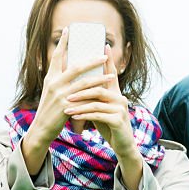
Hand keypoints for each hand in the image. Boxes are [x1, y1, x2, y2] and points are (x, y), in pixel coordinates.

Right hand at [21, 28, 113, 173]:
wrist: (42, 129)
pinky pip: (86, 96)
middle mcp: (54, 83)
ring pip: (85, 82)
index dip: (62, 42)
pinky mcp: (66, 105)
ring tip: (112, 74)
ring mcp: (60, 94)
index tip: (68, 30)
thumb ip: (62, 81)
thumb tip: (76, 70)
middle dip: (92, 60)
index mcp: (50, 77)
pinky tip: (107, 91)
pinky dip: (97, 92)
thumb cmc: (50, 109)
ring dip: (100, 77)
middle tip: (105, 56)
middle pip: (76, 66)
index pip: (57, 56)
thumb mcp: (52, 92)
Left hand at [64, 45, 142, 189]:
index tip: (103, 45)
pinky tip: (73, 117)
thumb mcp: (99, 109)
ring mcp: (120, 108)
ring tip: (65, 107)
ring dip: (78, 104)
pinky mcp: (118, 120)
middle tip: (65, 88)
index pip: (110, 73)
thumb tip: (78, 85)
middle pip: (99, 86)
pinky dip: (83, 115)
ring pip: (96, 101)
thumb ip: (92, 97)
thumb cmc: (109, 125)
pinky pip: (97, 114)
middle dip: (80, 87)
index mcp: (115, 93)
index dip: (108, 59)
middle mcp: (120, 97)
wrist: (123, 144)